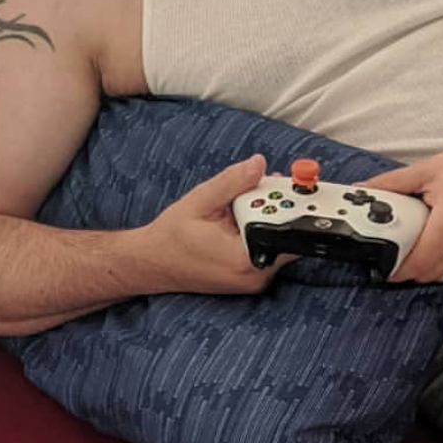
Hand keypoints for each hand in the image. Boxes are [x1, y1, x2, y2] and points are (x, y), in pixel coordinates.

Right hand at [141, 154, 296, 294]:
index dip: (290, 204)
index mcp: (246, 260)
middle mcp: (256, 275)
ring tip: (240, 203)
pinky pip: (267, 247)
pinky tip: (239, 217)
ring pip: (278, 240)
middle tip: (261, 185)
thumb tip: (258, 164)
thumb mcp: (201, 201)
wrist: (151, 263)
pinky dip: (259, 228)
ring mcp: (255, 278)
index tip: (284, 184)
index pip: (288, 231)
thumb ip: (232, 182)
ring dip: (267, 217)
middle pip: (287, 233)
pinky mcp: (252, 276)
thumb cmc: (171, 237)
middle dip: (277, 206)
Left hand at [355, 136, 442, 283]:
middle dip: (411, 270)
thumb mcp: (430, 169)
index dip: (397, 270)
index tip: (385, 266)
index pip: (418, 263)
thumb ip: (393, 183)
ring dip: (431, 269)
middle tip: (398, 257)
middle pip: (430, 274)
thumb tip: (363, 190)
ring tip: (423, 248)